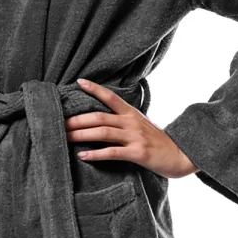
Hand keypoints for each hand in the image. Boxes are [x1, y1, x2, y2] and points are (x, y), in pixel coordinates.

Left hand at [65, 77, 198, 179]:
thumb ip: (124, 122)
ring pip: (102, 132)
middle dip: (76, 120)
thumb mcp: (142, 126)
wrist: (181, 155)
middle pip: (98, 117)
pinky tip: (82, 155)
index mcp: (132, 114)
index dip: (95, 88)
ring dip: (80, 135)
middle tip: (56, 122)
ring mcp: (135, 137)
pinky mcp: (138, 153)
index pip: (111, 97)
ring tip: (63, 137)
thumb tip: (101, 122)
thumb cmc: (158, 143)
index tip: (78, 82)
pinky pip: (112, 152)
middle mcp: (132, 122)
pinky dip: (96, 154)